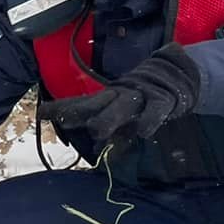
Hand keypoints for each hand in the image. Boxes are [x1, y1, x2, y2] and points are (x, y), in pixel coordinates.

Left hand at [41, 44, 201, 149]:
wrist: (181, 73)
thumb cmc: (147, 97)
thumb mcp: (125, 111)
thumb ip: (111, 128)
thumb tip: (98, 150)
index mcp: (109, 96)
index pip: (81, 103)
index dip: (61, 108)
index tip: (42, 113)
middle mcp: (120, 95)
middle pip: (94, 104)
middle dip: (78, 112)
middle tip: (63, 121)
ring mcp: (141, 96)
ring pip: (121, 106)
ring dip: (108, 118)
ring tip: (96, 131)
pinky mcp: (162, 100)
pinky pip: (154, 112)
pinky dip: (148, 121)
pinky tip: (141, 132)